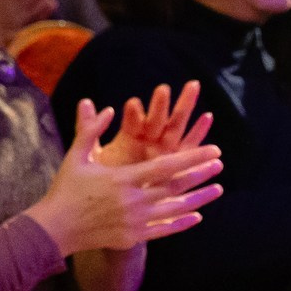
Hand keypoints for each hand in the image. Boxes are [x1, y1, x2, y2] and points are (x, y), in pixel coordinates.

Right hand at [22, 101, 223, 255]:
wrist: (54, 229)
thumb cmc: (65, 190)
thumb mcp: (76, 156)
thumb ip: (91, 130)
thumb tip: (105, 107)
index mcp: (122, 179)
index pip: (166, 166)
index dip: (193, 157)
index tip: (213, 150)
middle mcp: (133, 201)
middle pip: (176, 187)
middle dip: (201, 174)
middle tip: (219, 165)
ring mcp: (135, 221)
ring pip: (175, 209)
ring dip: (199, 198)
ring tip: (217, 189)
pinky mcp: (133, 236)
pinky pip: (164, 229)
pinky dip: (182, 222)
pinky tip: (197, 215)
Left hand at [92, 80, 212, 167]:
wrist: (116, 202)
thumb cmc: (103, 179)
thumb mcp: (91, 153)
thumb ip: (88, 128)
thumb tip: (84, 101)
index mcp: (130, 137)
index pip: (133, 122)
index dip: (133, 114)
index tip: (132, 104)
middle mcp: (148, 140)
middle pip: (158, 119)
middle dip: (163, 104)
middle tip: (167, 88)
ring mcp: (163, 150)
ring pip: (176, 127)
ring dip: (184, 109)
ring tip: (192, 88)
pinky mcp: (176, 163)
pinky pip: (188, 146)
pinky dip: (198, 132)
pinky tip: (206, 116)